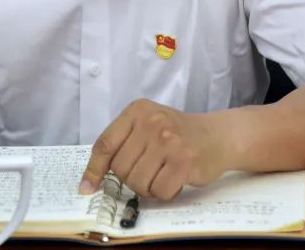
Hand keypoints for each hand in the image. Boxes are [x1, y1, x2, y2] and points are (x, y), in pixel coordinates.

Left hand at [79, 99, 229, 200]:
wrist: (218, 135)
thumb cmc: (178, 134)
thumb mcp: (148, 126)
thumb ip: (123, 143)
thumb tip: (92, 179)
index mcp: (137, 111)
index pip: (105, 143)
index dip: (93, 169)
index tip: (87, 188)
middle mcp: (152, 123)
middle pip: (120, 168)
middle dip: (131, 179)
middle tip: (148, 172)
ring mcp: (169, 141)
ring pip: (137, 182)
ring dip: (148, 188)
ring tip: (162, 174)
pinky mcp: (184, 161)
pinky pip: (159, 190)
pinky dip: (164, 193)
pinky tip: (175, 180)